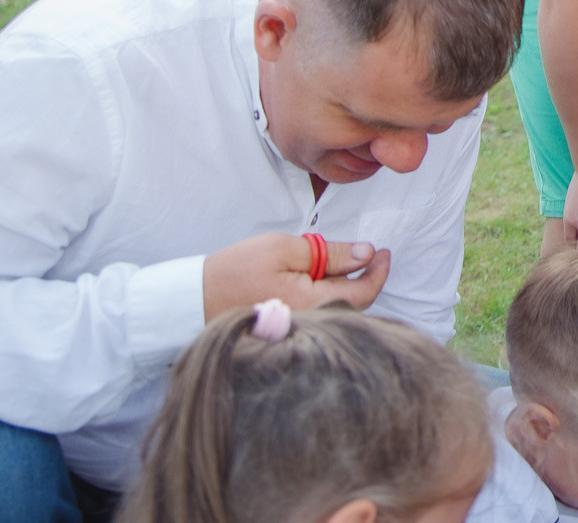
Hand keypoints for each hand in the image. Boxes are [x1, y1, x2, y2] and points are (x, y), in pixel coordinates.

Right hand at [202, 232, 389, 320]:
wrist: (193, 298)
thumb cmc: (236, 270)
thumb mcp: (285, 248)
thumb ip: (330, 253)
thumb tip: (366, 253)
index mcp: (312, 304)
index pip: (362, 294)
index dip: (378, 272)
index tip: (383, 252)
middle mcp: (309, 323)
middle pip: (352, 303)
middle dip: (363, 277)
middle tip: (367, 253)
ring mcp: (298, 328)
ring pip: (335, 306)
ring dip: (344, 285)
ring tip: (338, 260)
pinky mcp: (287, 327)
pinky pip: (317, 311)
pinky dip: (325, 293)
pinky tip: (317, 276)